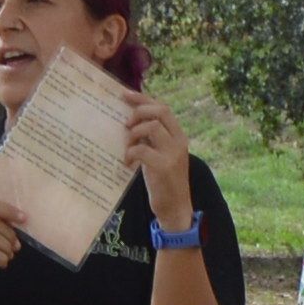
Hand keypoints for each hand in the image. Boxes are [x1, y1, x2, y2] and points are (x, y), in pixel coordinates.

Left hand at [126, 97, 197, 224]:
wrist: (176, 209)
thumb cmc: (164, 182)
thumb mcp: (161, 155)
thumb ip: (152, 139)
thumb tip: (130, 122)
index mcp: (179, 136)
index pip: (163, 108)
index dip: (143, 99)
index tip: (124, 94)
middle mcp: (179, 141)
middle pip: (160, 111)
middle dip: (138, 112)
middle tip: (125, 124)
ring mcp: (173, 154)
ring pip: (152, 126)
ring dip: (133, 133)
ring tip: (127, 146)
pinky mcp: (164, 167)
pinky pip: (142, 149)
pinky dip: (130, 153)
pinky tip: (127, 162)